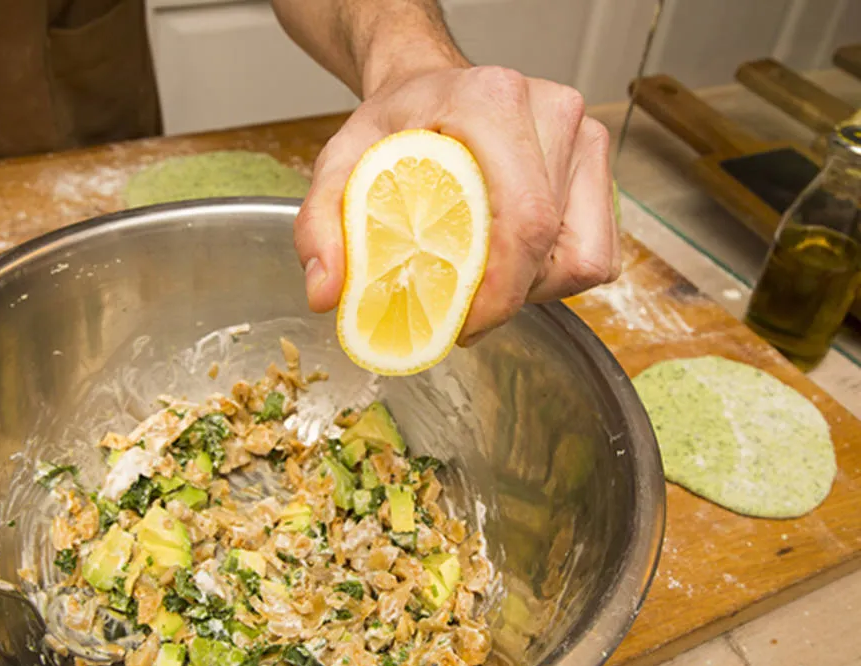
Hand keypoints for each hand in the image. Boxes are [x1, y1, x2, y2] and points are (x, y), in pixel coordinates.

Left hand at [295, 64, 620, 345]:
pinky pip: (596, 251)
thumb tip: (326, 293)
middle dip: (509, 298)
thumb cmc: (394, 124)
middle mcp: (551, 113)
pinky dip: (554, 275)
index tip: (463, 325)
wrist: (429, 88)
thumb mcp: (339, 165)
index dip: (502, 288)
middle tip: (461, 313)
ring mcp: (584, 137)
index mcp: (492, 104)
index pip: (525, 217)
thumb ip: (321, 226)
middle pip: (555, 245)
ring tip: (483, 280)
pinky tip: (511, 263)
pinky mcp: (596, 165)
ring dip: (533, 289)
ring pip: (584, 256)